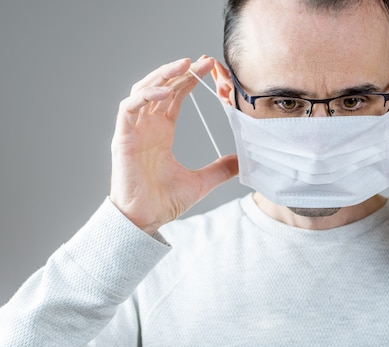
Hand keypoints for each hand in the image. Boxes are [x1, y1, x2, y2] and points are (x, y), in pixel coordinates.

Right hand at [110, 57, 237, 234]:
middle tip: (203, 60)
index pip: (174, 97)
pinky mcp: (122, 138)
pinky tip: (166, 92)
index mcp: (161, 133)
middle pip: (161, 88)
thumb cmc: (164, 201)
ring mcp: (133, 131)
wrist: (144, 220)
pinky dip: (146, 96)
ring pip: (143, 91)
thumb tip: (243, 160)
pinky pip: (130, 108)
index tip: (208, 68)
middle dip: (180, 72)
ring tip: (185, 65)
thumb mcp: (202, 182)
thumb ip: (221, 168)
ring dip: (162, 76)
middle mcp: (146, 127)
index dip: (189, 81)